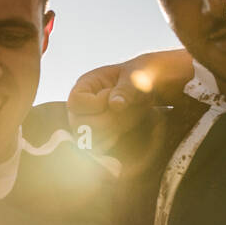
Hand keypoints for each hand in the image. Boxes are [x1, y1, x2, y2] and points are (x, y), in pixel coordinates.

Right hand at [67, 48, 194, 152]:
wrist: (150, 89)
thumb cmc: (141, 76)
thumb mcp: (137, 77)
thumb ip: (127, 88)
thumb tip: (115, 104)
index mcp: (85, 85)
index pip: (75, 102)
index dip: (95, 104)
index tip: (112, 97)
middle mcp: (81, 106)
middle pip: (78, 125)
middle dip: (106, 121)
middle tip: (124, 110)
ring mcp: (87, 123)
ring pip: (88, 140)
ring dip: (111, 131)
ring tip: (125, 117)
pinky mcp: (97, 136)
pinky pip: (97, 148)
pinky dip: (112, 141)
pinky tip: (123, 129)